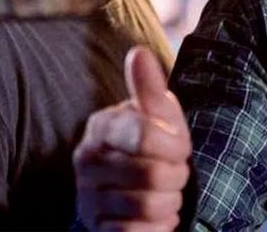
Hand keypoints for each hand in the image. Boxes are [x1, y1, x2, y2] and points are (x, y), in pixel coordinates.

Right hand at [74, 46, 191, 230]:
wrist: (137, 186)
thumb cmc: (152, 143)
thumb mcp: (158, 115)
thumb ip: (149, 89)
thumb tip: (138, 53)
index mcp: (102, 125)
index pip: (143, 134)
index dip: (174, 145)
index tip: (180, 146)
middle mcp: (86, 160)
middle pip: (152, 174)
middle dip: (176, 176)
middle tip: (174, 173)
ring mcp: (87, 197)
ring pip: (147, 206)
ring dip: (169, 203)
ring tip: (165, 194)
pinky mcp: (96, 228)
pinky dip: (158, 227)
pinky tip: (156, 216)